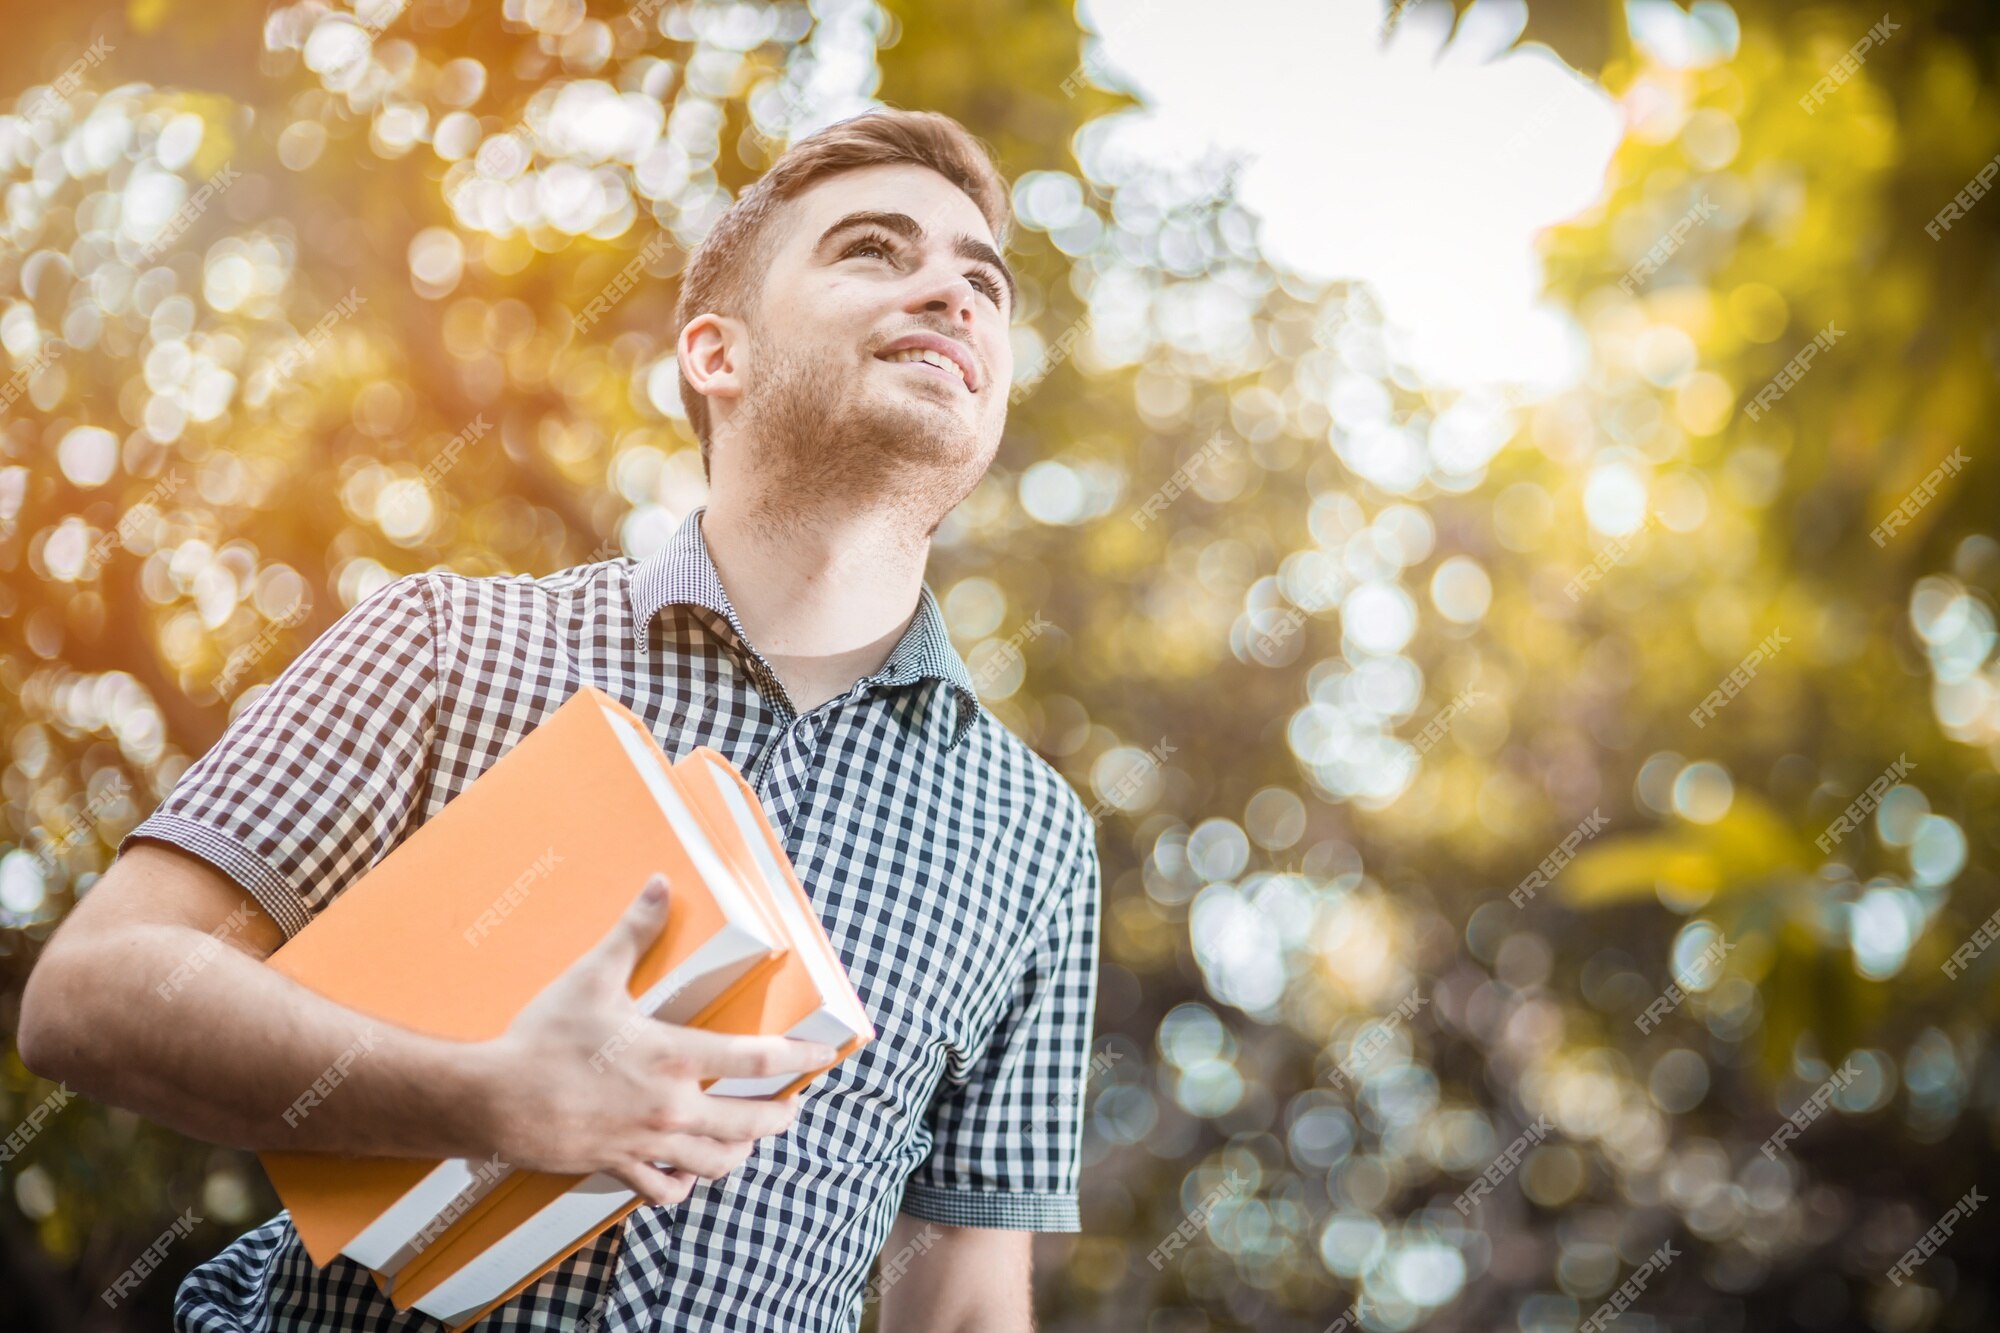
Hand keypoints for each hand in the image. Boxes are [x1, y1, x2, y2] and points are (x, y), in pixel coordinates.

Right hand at [464, 873, 834, 1205]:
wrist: (493, 1100)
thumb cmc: (543, 1038)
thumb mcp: (593, 976)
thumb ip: (633, 931)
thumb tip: (659, 885)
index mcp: (673, 1057)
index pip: (757, 1060)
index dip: (799, 1058)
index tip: (823, 1056)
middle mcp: (671, 1107)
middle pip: (750, 1122)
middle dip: (779, 1116)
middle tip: (791, 1107)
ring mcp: (648, 1142)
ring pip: (717, 1161)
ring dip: (742, 1151)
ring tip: (750, 1139)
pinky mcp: (619, 1165)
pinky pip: (666, 1188)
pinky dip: (686, 1183)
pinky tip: (689, 1172)